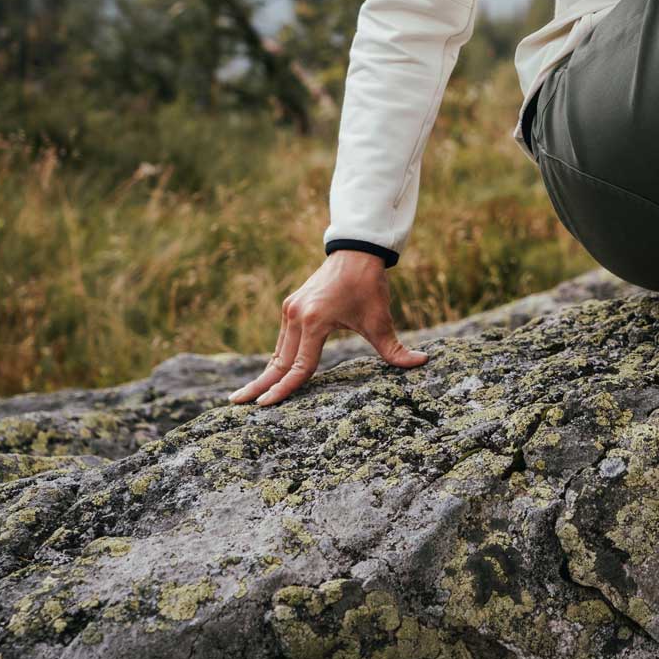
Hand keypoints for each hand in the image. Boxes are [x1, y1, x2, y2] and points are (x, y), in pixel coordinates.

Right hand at [227, 250, 428, 405]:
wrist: (355, 252)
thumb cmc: (369, 286)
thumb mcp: (381, 319)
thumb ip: (396, 348)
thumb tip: (422, 362)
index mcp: (316, 321)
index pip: (299, 366)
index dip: (285, 389)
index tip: (265, 406)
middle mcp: (297, 316)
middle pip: (278, 361)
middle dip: (259, 385)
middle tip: (236, 404)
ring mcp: (291, 310)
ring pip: (277, 351)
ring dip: (264, 373)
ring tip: (244, 395)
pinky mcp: (291, 306)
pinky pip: (282, 340)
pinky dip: (275, 359)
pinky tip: (267, 374)